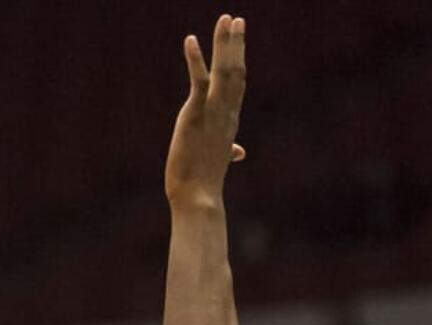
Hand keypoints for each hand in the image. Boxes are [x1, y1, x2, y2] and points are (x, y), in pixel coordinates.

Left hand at [165, 15, 246, 207]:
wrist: (198, 198)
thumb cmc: (204, 183)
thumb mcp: (218, 160)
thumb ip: (230, 150)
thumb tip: (240, 152)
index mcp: (229, 121)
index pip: (237, 84)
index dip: (239, 58)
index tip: (239, 37)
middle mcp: (226, 113)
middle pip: (236, 71)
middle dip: (236, 43)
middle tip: (236, 18)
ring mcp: (212, 113)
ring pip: (223, 71)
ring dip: (224, 43)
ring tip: (225, 19)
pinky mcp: (195, 115)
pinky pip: (198, 81)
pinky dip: (195, 60)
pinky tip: (191, 40)